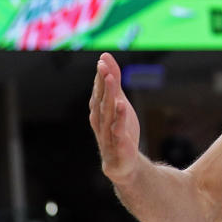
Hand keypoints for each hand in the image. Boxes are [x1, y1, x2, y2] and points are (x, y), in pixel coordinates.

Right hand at [89, 53, 141, 182]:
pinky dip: (119, 119)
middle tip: (104, 66)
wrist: (123, 164)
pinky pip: (118, 131)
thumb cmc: (119, 131)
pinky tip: (122, 107)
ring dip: (108, 97)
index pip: (99, 90)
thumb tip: (105, 57)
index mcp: (99, 111)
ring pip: (108, 113)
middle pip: (102, 100)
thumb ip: (114, 83)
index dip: (100, 75)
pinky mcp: (118, 145)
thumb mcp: (119, 103)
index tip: (103, 58)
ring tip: (111, 81)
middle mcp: (101, 121)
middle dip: (103, 83)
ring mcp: (108, 134)